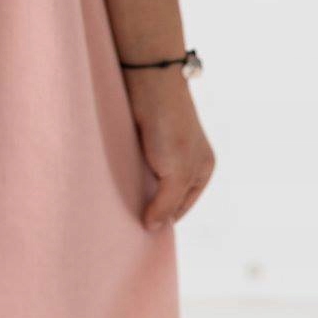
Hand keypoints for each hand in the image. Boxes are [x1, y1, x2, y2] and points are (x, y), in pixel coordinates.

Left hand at [123, 69, 215, 230]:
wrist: (150, 84)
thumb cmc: (170, 129)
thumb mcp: (176, 174)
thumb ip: (166, 203)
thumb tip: (152, 227)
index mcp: (203, 169)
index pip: (183, 206)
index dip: (166, 219)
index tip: (145, 232)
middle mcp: (186, 159)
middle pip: (166, 194)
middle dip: (151, 206)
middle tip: (129, 224)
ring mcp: (164, 148)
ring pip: (149, 180)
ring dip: (137, 191)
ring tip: (118, 207)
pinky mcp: (143, 138)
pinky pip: (136, 165)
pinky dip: (127, 176)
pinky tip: (114, 184)